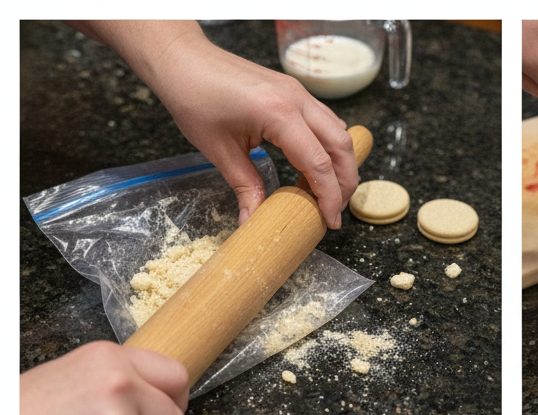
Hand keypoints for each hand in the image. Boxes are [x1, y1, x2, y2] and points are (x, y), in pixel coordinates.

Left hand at [68, 21, 358, 227]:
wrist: (181, 58)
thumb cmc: (194, 96)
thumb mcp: (219, 151)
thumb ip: (246, 188)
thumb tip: (254, 222)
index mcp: (279, 114)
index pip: (319, 164)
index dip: (329, 198)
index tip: (329, 222)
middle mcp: (296, 100)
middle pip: (341, 148)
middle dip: (344, 184)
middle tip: (334, 211)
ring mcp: (297, 92)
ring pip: (339, 132)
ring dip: (341, 165)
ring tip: (328, 192)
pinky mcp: (293, 91)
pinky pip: (326, 121)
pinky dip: (329, 147)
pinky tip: (316, 166)